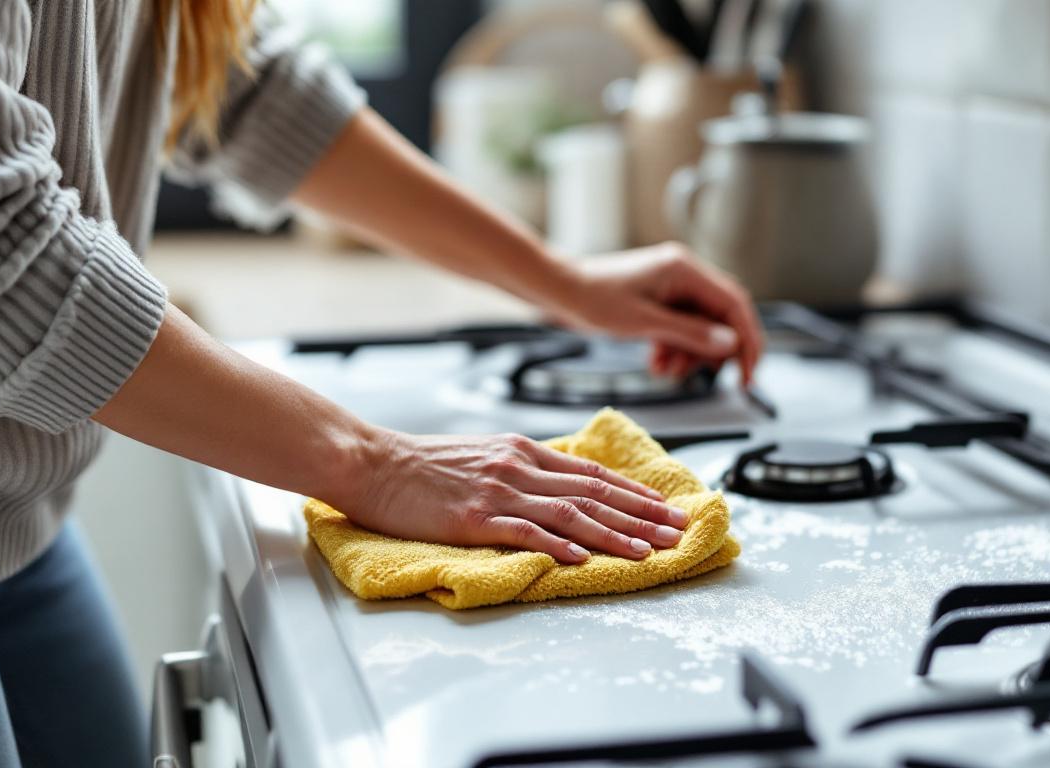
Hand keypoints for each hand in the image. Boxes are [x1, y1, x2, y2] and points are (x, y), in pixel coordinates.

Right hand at [342, 430, 689, 563]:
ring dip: (616, 533)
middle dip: (642, 513)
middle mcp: (518, 467)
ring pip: (571, 513)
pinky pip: (525, 532)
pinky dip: (558, 545)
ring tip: (649, 550)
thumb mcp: (480, 454)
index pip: (592, 473)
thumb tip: (557, 485)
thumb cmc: (419, 463)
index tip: (665, 507)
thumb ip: (520, 467)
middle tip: (678, 530)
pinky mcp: (474, 517)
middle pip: (594, 493)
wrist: (371, 461)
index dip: (634, 491)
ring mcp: (498, 492)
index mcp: (521, 450)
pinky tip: (583, 558)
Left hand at [551, 242, 763, 385]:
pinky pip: (682, 327)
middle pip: (722, 318)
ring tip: (664, 371)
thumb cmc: (592, 299)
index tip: (747, 376)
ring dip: (689, 354)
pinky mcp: (661, 299)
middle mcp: (685, 274)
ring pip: (702, 327)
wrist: (558, 290)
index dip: (747, 342)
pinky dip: (675, 348)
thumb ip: (689, 333)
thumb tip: (730, 345)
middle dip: (710, 352)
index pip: (735, 305)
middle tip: (692, 375)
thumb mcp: (643, 323)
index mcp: (685, 270)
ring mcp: (673, 286)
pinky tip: (656, 363)